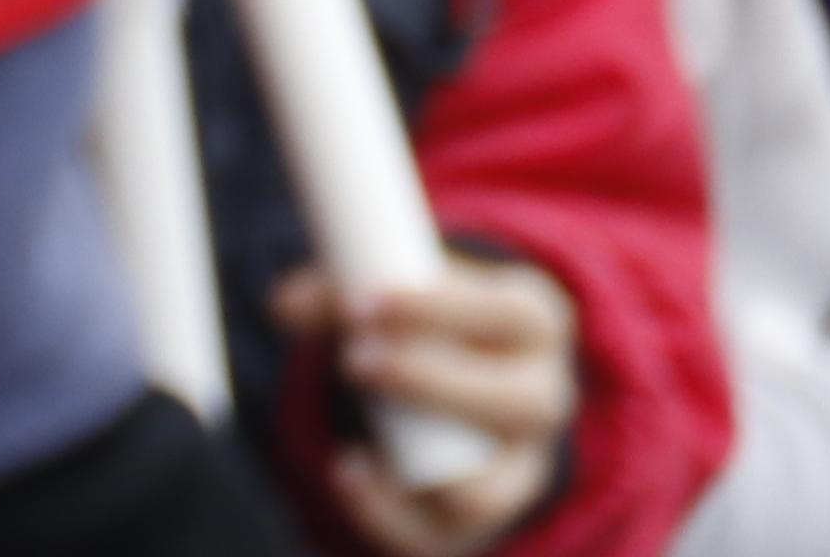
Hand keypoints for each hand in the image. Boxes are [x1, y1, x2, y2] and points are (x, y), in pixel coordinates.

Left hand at [277, 255, 576, 556]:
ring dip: (415, 467)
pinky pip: (434, 535)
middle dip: (431, 382)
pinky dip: (383, 511)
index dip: (441, 308)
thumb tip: (287, 303)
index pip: (512, 315)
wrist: (460, 400)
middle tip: (353, 358)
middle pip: (519, 402)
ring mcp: (515, 472)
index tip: (364, 301)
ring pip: (484, 492)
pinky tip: (345, 470)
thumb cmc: (431, 331)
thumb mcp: (402, 297)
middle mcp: (543, 400)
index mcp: (537, 325)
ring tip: (350, 440)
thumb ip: (342, 296)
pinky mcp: (473, 525)